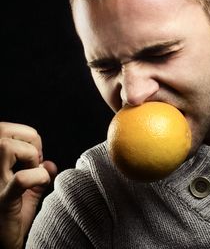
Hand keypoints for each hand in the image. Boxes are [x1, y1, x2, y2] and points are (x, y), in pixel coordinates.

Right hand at [0, 122, 56, 248]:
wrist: (2, 245)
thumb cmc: (12, 216)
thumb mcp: (25, 191)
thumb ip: (37, 173)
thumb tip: (50, 163)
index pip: (3, 129)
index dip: (25, 134)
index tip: (35, 154)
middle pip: (3, 134)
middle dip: (30, 140)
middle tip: (36, 160)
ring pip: (6, 148)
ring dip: (30, 156)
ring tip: (35, 172)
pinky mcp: (1, 203)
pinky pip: (20, 179)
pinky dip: (38, 177)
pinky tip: (41, 184)